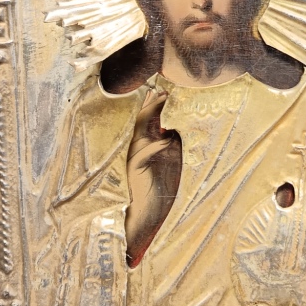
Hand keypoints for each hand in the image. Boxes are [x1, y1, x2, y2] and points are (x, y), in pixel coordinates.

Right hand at [125, 90, 181, 265]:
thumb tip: (172, 129)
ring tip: (163, 103)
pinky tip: (166, 137)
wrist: (147, 213)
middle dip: (152, 105)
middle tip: (164, 92)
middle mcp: (135, 148)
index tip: (165, 91)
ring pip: (141, 132)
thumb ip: (170, 145)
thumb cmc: (160, 189)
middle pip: (141, 120)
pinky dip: (155, 145)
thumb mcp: (170, 162)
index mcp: (143, 145)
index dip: (153, 105)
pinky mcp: (135, 170)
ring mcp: (133, 158)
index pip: (146, 120)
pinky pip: (144, 153)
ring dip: (152, 117)